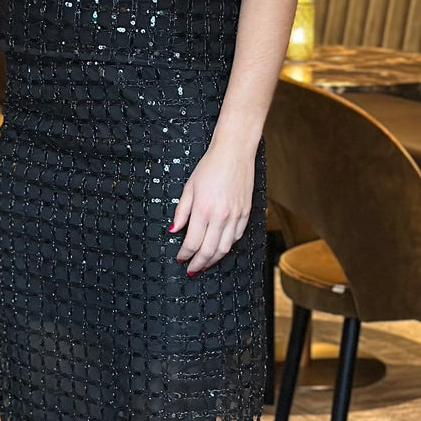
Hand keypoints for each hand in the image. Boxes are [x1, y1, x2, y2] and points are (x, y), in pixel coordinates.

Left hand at [170, 143, 256, 274]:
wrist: (235, 152)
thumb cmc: (210, 167)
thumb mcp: (189, 188)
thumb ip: (181, 212)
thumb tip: (173, 231)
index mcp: (203, 210)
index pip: (192, 243)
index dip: (184, 254)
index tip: (180, 258)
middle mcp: (221, 217)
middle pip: (208, 251)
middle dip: (198, 263)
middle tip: (191, 269)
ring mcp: (235, 216)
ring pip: (224, 248)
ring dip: (213, 260)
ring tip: (204, 264)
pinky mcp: (246, 213)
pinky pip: (237, 237)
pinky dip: (227, 247)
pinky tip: (220, 249)